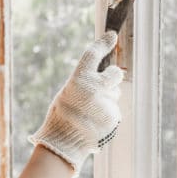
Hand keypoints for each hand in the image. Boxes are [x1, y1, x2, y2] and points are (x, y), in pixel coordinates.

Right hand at [29, 31, 123, 177]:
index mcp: (79, 79)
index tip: (111, 35)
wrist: (63, 141)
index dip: (103, 43)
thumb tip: (98, 75)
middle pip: (115, 73)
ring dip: (108, 97)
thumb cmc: (61, 115)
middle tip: (107, 80)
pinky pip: (114, 109)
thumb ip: (84, 82)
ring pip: (115, 93)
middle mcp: (95, 88)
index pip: (93, 54)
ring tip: (92, 109)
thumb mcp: (68, 92)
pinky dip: (107, 112)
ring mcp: (106, 103)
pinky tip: (96, 120)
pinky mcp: (113, 117)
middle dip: (113, 74)